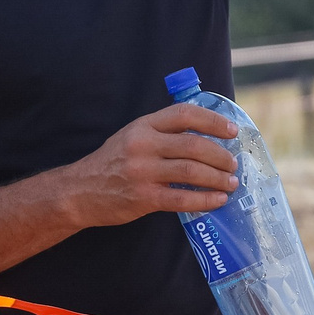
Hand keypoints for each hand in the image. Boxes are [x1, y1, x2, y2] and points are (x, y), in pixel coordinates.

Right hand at [66, 103, 240, 227]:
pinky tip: (218, 200)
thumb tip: (207, 136)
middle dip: (221, 156)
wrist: (79, 191)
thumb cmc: (113, 163)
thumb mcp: (133, 136)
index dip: (213, 121)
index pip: (185, 114)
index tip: (232, 131)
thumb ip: (162, 132)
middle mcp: (143, 144)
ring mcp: (142, 171)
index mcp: (143, 125)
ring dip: (218, 178)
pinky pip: (182, 198)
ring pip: (192, 171)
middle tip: (234, 164)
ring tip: (231, 183)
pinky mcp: (143, 197)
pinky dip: (206, 199)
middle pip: (194, 145)